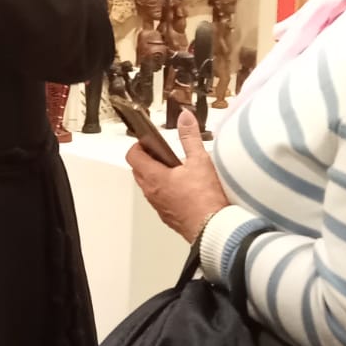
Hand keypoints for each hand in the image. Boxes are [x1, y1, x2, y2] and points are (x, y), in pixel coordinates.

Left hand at [126, 109, 228, 241]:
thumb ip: (190, 137)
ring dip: (156, 176)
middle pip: (138, 171)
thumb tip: (184, 118)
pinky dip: (165, 191)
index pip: (133, 156)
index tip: (149, 141)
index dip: (139, 145)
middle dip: (147, 159)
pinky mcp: (168, 217)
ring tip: (176, 169)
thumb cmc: (204, 198)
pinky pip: (160, 200)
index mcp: (153, 176)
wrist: (212, 228)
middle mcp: (151, 192)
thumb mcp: (199, 160)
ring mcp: (158, 206)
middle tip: (162, 152)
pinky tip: (183, 189)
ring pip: (148, 186)